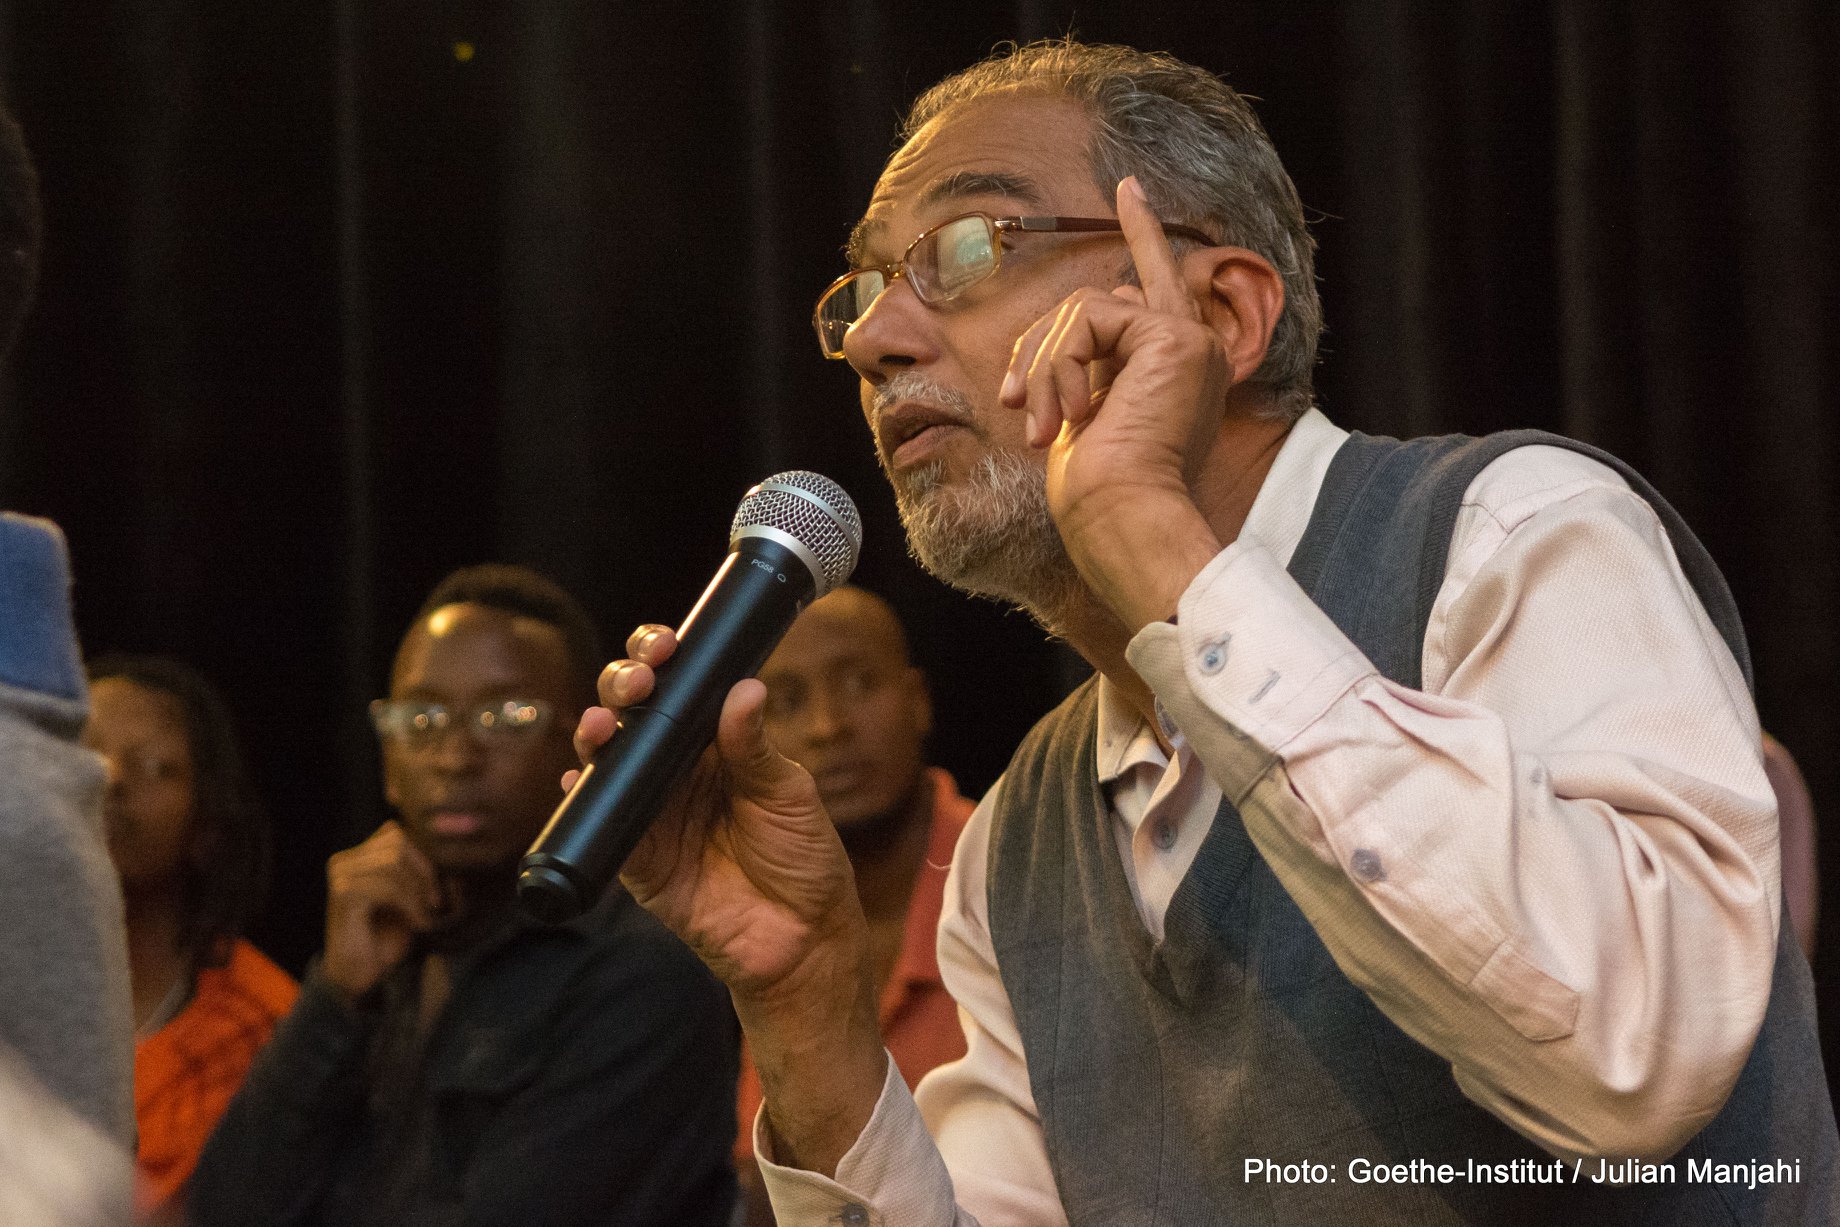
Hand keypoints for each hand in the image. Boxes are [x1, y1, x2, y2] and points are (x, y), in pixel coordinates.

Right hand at [321, 822, 442, 1002]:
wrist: (361, 976)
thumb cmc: (390, 937)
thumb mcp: (415, 900)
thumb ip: (428, 875)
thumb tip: (456, 856)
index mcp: (362, 855)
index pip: (400, 833)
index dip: (426, 857)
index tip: (442, 889)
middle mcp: (346, 859)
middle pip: (398, 842)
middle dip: (425, 871)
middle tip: (438, 903)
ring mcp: (341, 875)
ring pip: (393, 861)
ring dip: (419, 891)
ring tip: (429, 916)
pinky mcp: (343, 894)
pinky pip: (387, 886)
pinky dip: (411, 904)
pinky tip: (420, 924)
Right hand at [571, 624, 872, 1004]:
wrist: (801, 938)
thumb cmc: (804, 858)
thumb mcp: (789, 794)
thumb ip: (757, 748)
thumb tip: (744, 689)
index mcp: (717, 743)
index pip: (680, 687)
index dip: (662, 660)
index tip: (663, 646)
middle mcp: (678, 769)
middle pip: (633, 712)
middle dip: (623, 685)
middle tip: (636, 684)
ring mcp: (653, 810)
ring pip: (609, 758)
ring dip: (595, 732)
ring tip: (600, 724)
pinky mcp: (636, 856)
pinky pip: (598, 821)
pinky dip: (582, 797)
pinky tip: (579, 777)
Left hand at [1001, 175, 1266, 626]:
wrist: (1121, 519)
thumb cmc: (1096, 494)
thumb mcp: (1084, 417)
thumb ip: (1089, 365)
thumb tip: (1082, 319)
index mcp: (1177, 371)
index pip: (1154, 285)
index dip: (1142, 231)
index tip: (1126, 187)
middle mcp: (1194, 350)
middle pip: (1096, 302)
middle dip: (1040, 348)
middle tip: (1013, 402)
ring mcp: (1189, 341)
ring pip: (1084, 308)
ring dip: (1044, 365)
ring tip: (1043, 425)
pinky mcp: (1173, 337)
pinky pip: (1089, 317)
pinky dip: (1061, 364)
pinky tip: (1068, 414)